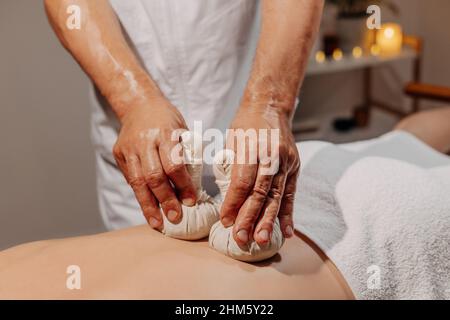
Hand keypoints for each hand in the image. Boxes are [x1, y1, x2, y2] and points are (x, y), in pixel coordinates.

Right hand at [113, 96, 196, 228]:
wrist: (139, 103)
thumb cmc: (167, 119)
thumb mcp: (182, 130)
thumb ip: (186, 155)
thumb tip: (192, 187)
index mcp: (165, 133)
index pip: (174, 165)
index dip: (183, 185)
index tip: (191, 201)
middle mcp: (145, 141)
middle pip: (154, 176)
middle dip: (166, 200)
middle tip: (175, 217)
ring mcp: (129, 148)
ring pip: (138, 181)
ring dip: (148, 205)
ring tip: (157, 222)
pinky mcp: (119, 154)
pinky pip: (130, 179)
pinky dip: (140, 195)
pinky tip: (148, 208)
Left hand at [221, 105, 299, 245]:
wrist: (270, 106)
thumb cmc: (245, 125)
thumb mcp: (232, 142)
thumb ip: (233, 170)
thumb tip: (230, 201)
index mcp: (251, 147)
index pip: (242, 182)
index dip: (233, 204)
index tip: (225, 221)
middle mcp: (271, 155)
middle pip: (260, 192)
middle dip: (250, 218)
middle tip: (242, 238)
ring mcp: (286, 161)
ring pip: (276, 195)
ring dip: (268, 220)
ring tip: (261, 239)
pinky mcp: (295, 166)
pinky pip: (291, 193)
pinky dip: (288, 213)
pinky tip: (286, 231)